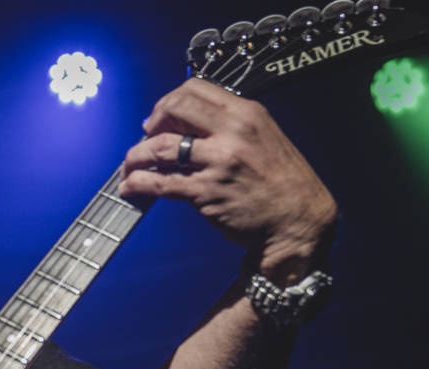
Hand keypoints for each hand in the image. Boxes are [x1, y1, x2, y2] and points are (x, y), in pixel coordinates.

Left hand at [119, 78, 337, 282]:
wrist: (298, 220)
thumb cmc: (280, 182)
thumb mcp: (263, 137)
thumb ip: (227, 126)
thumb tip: (185, 124)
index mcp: (247, 113)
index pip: (195, 88)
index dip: (169, 101)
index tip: (161, 117)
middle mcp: (233, 132)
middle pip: (174, 108)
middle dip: (151, 122)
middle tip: (145, 137)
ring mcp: (218, 162)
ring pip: (161, 146)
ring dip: (136, 156)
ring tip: (130, 165)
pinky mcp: (207, 193)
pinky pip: (162, 183)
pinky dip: (139, 183)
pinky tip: (131, 186)